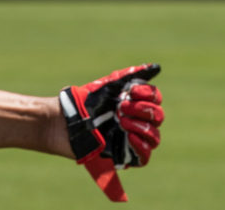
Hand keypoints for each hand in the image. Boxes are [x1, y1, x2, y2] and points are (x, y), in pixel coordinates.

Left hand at [59, 64, 162, 201]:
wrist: (66, 121)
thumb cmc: (86, 101)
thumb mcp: (109, 85)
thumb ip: (132, 75)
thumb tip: (156, 67)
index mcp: (135, 102)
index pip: (155, 98)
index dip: (148, 94)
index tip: (131, 91)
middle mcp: (137, 120)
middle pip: (158, 117)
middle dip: (142, 110)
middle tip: (120, 107)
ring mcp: (132, 139)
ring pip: (154, 137)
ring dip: (142, 127)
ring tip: (121, 122)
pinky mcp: (125, 156)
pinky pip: (145, 157)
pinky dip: (141, 146)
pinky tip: (129, 137)